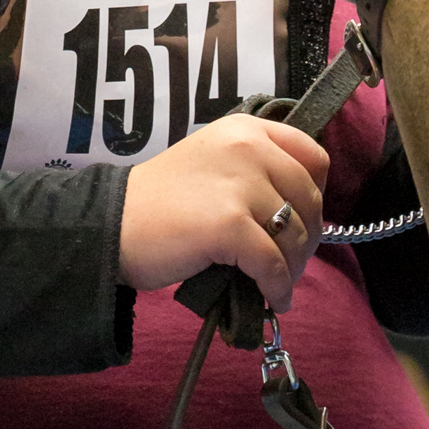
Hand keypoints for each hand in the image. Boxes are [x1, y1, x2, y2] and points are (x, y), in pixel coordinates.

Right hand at [116, 114, 327, 314]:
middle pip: (309, 199)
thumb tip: (300, 213)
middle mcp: (248, 147)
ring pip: (296, 235)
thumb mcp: (212, 162)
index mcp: (246, 129)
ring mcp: (239, 185)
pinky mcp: (229, 224)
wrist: (112, 223)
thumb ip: (254, 170)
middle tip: (291, 261)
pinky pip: (272, 264)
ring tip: (278, 283)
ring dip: (293, 268)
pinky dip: (277, 288)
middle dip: (308, 237)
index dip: (316, 192)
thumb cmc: (160, 201)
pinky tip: (272, 299)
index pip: (312, 156)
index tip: (302, 217)